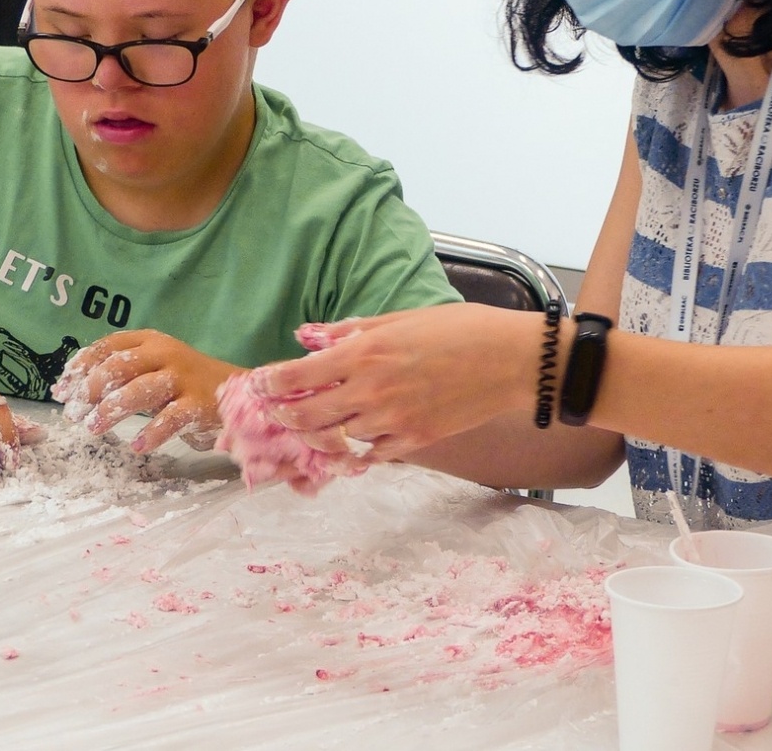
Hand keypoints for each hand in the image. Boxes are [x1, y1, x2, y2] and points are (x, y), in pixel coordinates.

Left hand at [51, 329, 236, 454]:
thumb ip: (120, 374)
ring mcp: (183, 378)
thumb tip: (71, 391)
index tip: (62, 389)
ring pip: (140, 390)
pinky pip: (170, 419)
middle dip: (90, 389)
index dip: (81, 366)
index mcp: (151, 341)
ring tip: (93, 428)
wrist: (238, 391)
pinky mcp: (198, 404)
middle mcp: (165, 354)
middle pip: (120, 365)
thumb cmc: (185, 382)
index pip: (108, 345)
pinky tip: (137, 446)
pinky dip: (151, 433)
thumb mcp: (153, 367)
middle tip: (73, 412)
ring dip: (111, 410)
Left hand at [261, 303, 540, 462]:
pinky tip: (352, 442)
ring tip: (309, 429)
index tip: (260, 385)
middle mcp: (370, 390)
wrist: (511, 361)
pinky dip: (357, 449)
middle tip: (275, 414)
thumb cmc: (460, 329)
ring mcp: (391, 420)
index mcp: (363, 353)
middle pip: (306, 416)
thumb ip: (353, 331)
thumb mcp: (401, 318)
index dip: (270, 384)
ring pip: (336, 439)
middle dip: (283, 416)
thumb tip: (312, 336)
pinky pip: (371, 454)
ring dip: (318, 435)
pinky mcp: (413, 441)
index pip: (297, 376)